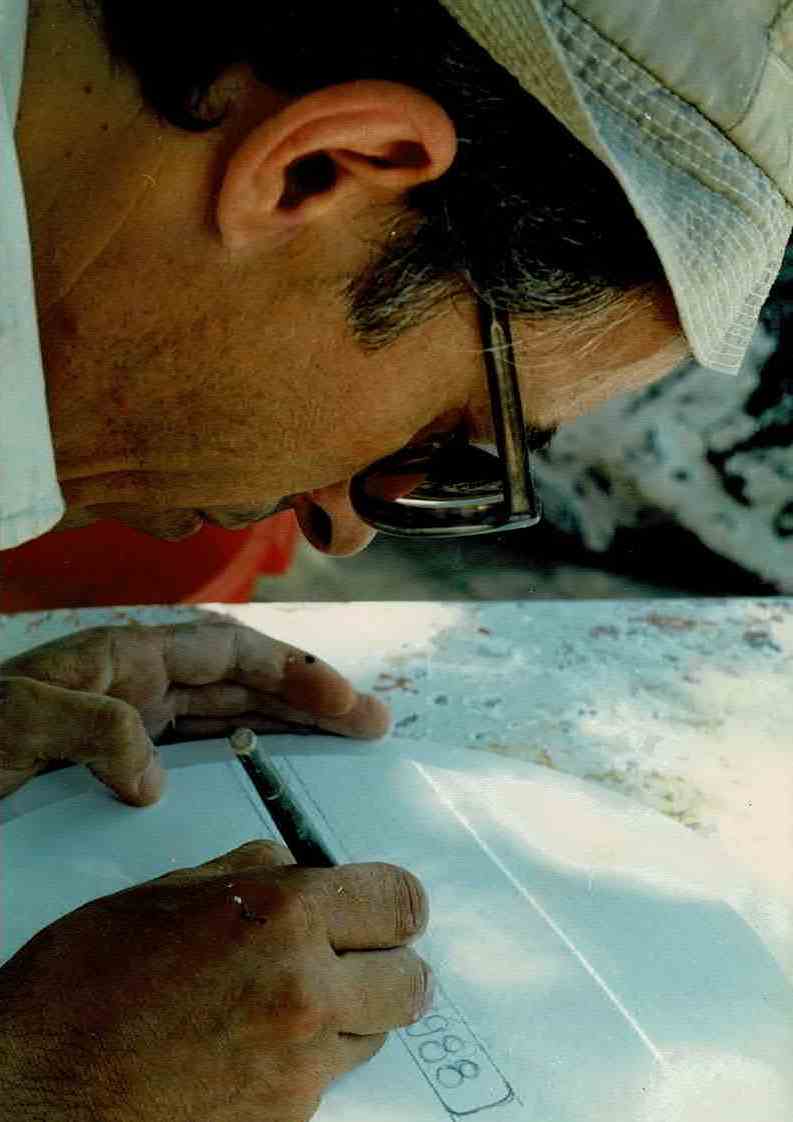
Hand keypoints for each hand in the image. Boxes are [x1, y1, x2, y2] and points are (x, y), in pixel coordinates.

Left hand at [0, 621, 389, 803]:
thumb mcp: (19, 720)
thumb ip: (93, 727)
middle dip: (311, 697)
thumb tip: (155, 776)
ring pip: (232, 714)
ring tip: (345, 741)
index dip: (292, 669)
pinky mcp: (124, 756)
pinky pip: (204, 748)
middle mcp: (140, 681)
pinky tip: (272, 771)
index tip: (341, 700)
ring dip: (290, 724)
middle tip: (372, 724)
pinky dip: (247, 753)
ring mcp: (135, 717)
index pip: (230, 651)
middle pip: (245, 680)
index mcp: (126, 657)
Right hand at [0, 840, 432, 1121]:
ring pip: (371, 1034)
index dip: (393, 904)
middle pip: (409, 979)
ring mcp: (298, 1070)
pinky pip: (325, 1083)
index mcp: (283, 917)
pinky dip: (304, 1065)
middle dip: (384, 964)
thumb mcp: (166, 892)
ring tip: (280, 1008)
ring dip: (346, 1017)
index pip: (399, 902)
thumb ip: (251, 872)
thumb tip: (296, 864)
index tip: (385, 910)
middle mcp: (305, 993)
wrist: (34, 1092)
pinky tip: (248, 1052)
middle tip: (348, 960)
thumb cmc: (82, 988)